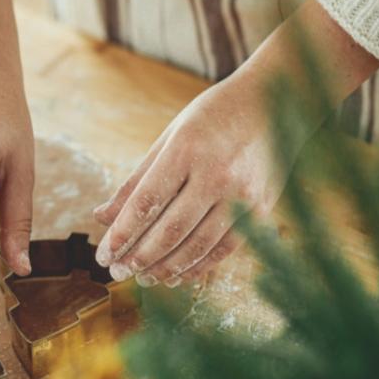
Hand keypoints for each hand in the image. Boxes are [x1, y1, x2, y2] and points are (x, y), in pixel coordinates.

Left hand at [93, 0, 378, 286]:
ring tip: (144, 278)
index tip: (103, 255)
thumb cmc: (212, 117)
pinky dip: (198, 267)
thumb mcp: (169, 138)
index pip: (147, 202)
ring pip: (198, 245)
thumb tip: (101, 218)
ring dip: (166, 268)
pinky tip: (177, 276)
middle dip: (140, 258)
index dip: (123, 234)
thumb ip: (136, 180)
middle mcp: (217, 173)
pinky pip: (225, 249)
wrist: (277, 100)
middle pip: (171, 230)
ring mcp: (243, 194)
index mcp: (187, 149)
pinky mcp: (262, 209)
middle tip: (118, 272)